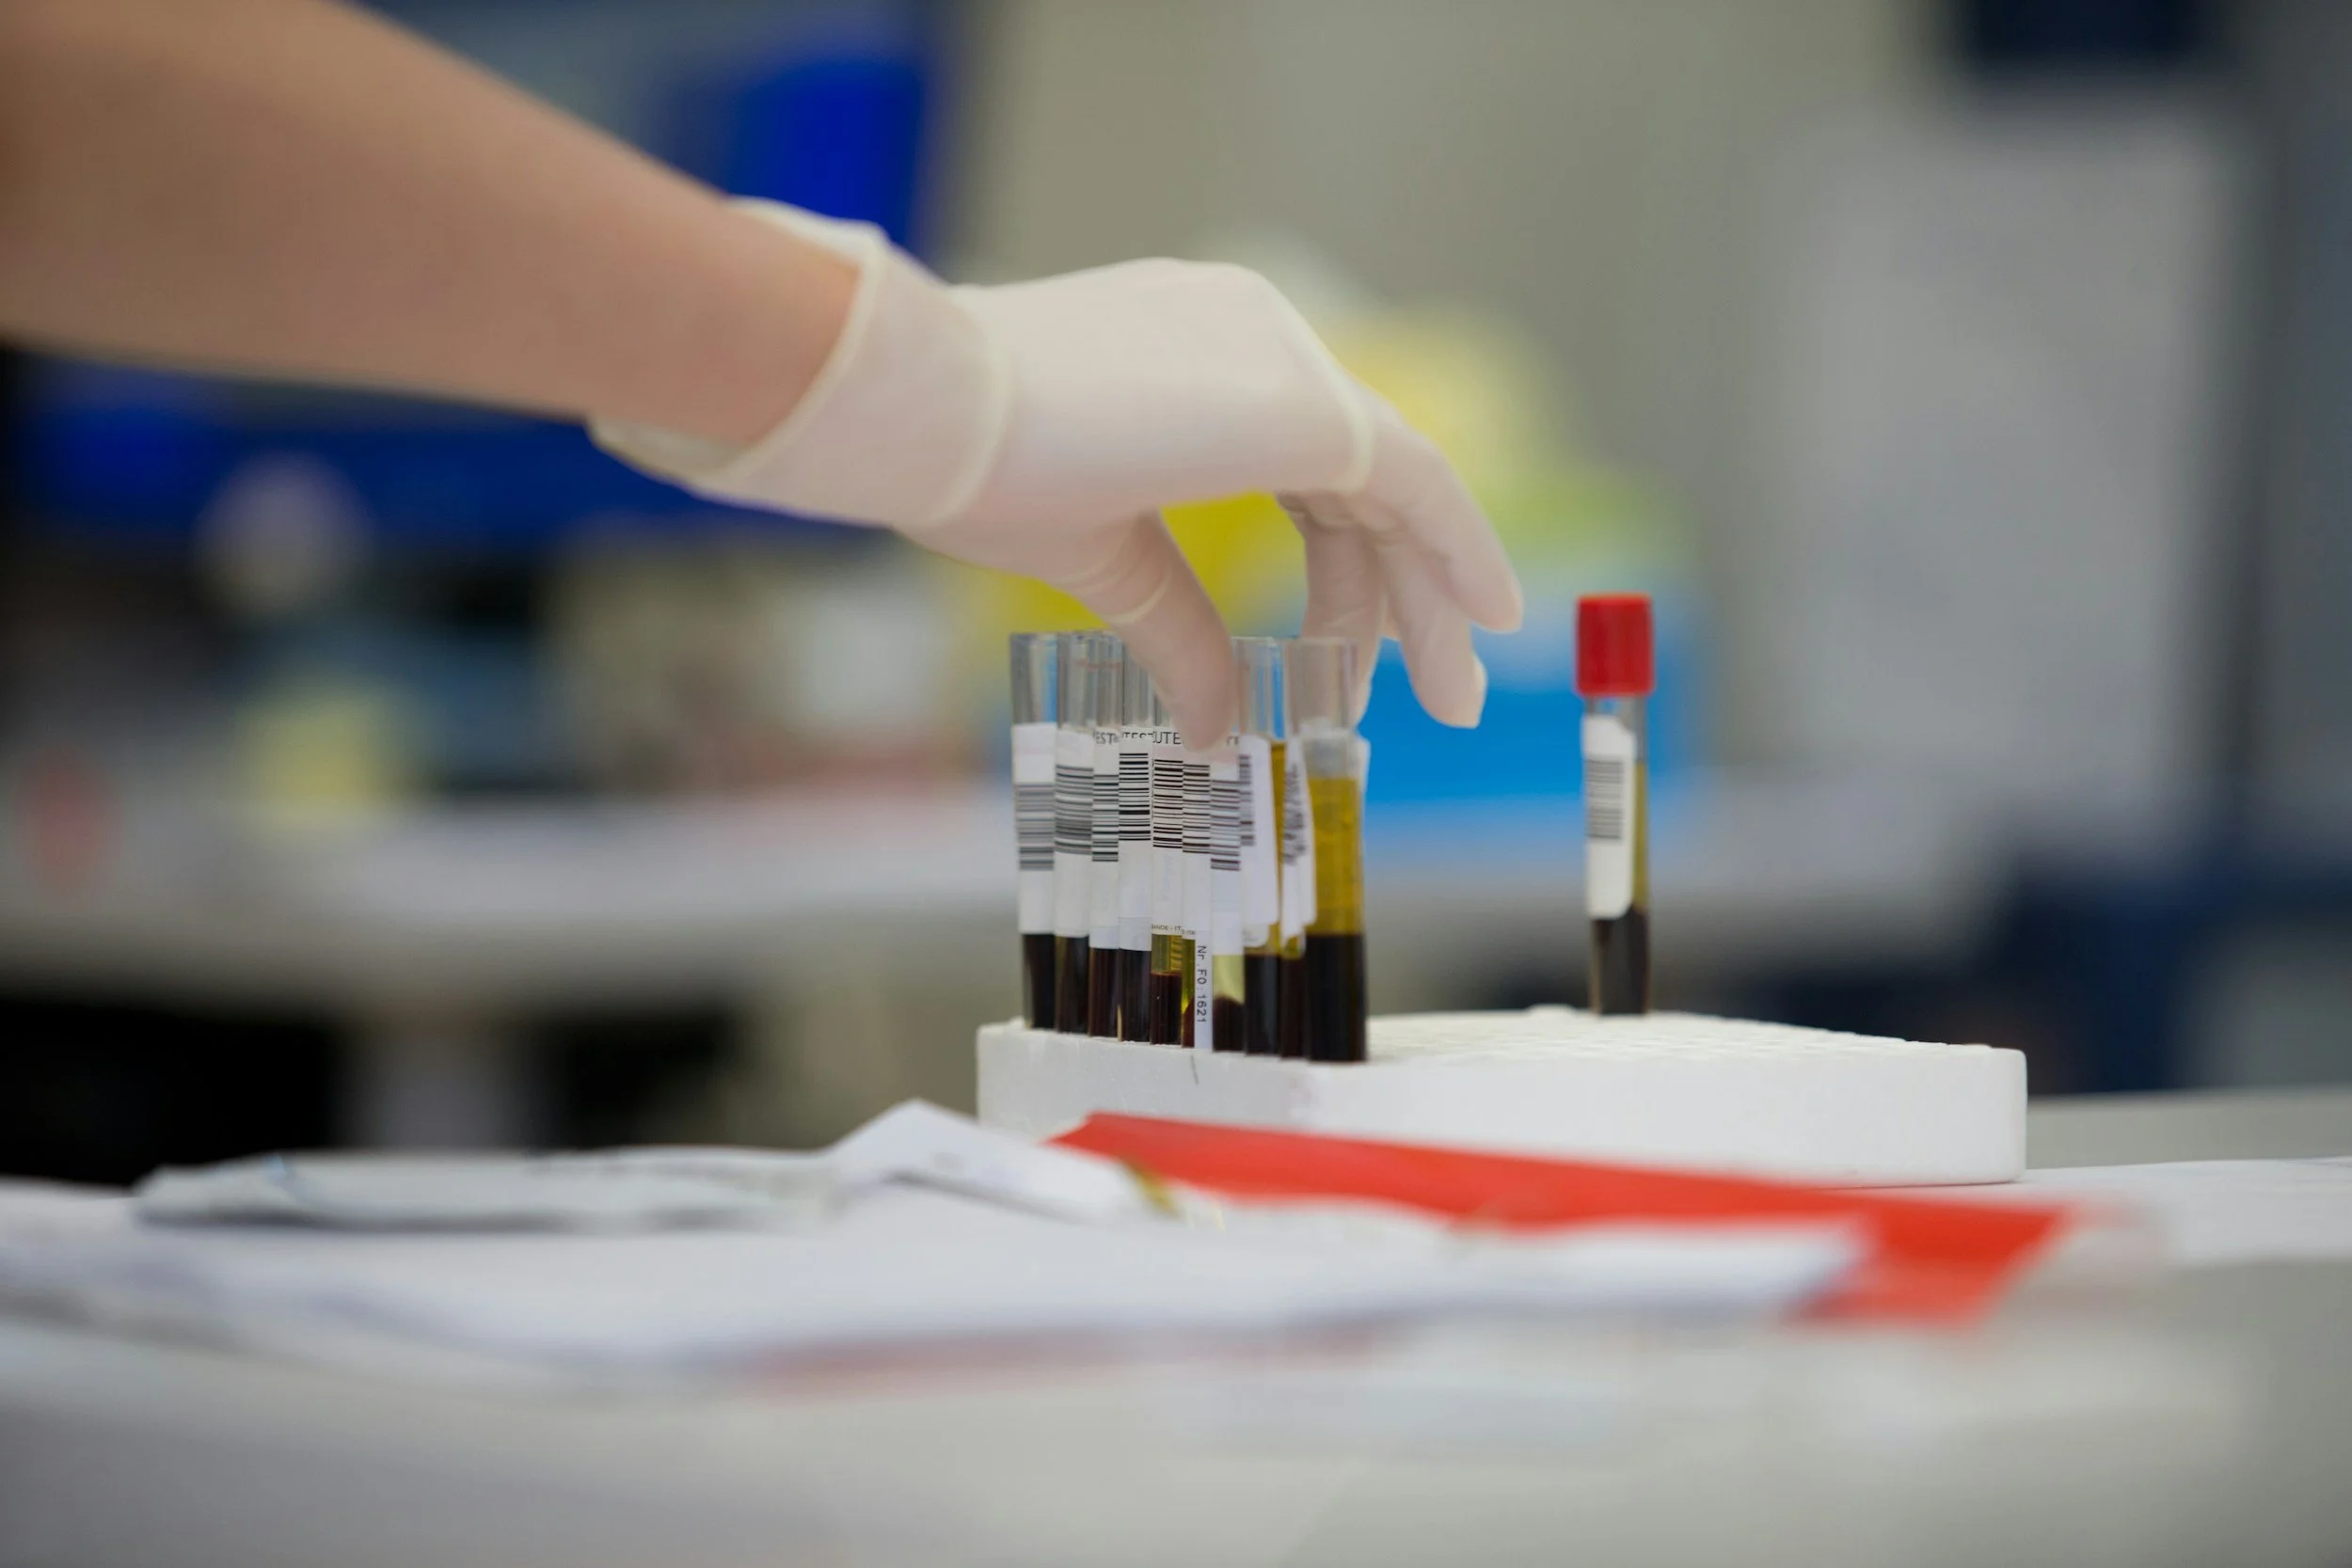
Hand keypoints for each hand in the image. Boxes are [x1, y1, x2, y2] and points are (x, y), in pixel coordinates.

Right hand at [595, 202, 1522, 747]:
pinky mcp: (1296, 400)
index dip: (1349, 570)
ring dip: (1430, 593)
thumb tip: (1219, 725)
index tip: (1362, 658)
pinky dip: (1458, 547)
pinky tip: (1485, 616)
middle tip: (1437, 695)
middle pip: (1367, 483)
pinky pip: (1414, 479)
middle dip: (1404, 596)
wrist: (915, 406)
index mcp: (1203, 354)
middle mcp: (1256, 335)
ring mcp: (1280, 354)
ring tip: (1454, 695)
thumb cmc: (968, 465)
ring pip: (1399, 484)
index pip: (1315, 470)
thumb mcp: (1101, 558)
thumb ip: (1179, 632)